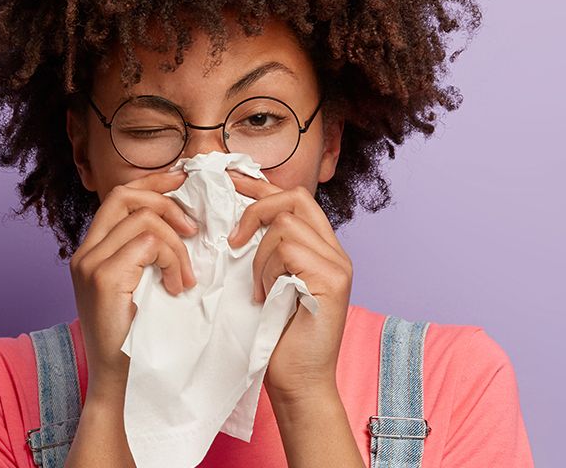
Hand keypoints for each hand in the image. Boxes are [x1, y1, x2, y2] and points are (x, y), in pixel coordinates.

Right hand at [68, 169, 198, 402]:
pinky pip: (151, 244)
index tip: (183, 181)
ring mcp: (91, 264)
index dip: (152, 183)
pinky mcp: (104, 278)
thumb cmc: (137, 339)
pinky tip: (177, 286)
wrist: (119, 383)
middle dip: (166, 200)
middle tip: (193, 228)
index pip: (119, 197)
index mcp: (91, 252)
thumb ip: (147, 257)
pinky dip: (174, 260)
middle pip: (125, 195)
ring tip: (185, 278)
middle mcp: (85, 253)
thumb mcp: (141, 288)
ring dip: (177, 246)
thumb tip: (185, 224)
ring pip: (145, 220)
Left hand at [225, 171, 352, 399]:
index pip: (294, 199)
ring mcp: (337, 264)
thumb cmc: (276, 339)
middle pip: (295, 198)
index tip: (228, 181)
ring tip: (258, 290)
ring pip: (286, 225)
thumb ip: (264, 252)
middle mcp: (335, 251)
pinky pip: (288, 250)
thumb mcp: (265, 284)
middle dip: (256, 209)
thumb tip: (233, 222)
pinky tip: (266, 297)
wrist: (298, 383)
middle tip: (232, 240)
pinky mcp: (332, 279)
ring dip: (259, 256)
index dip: (260, 186)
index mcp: (320, 249)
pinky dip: (268, 270)